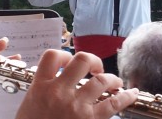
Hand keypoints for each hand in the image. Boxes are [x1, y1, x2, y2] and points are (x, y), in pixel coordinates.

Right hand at [15, 50, 138, 118]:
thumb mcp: (30, 105)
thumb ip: (43, 89)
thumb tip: (60, 77)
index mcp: (41, 87)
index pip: (52, 57)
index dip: (65, 54)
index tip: (70, 61)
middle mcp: (59, 92)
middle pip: (82, 60)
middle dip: (94, 60)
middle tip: (97, 69)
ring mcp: (76, 106)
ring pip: (101, 80)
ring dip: (112, 79)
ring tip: (116, 82)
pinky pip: (113, 103)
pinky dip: (126, 97)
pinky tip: (131, 94)